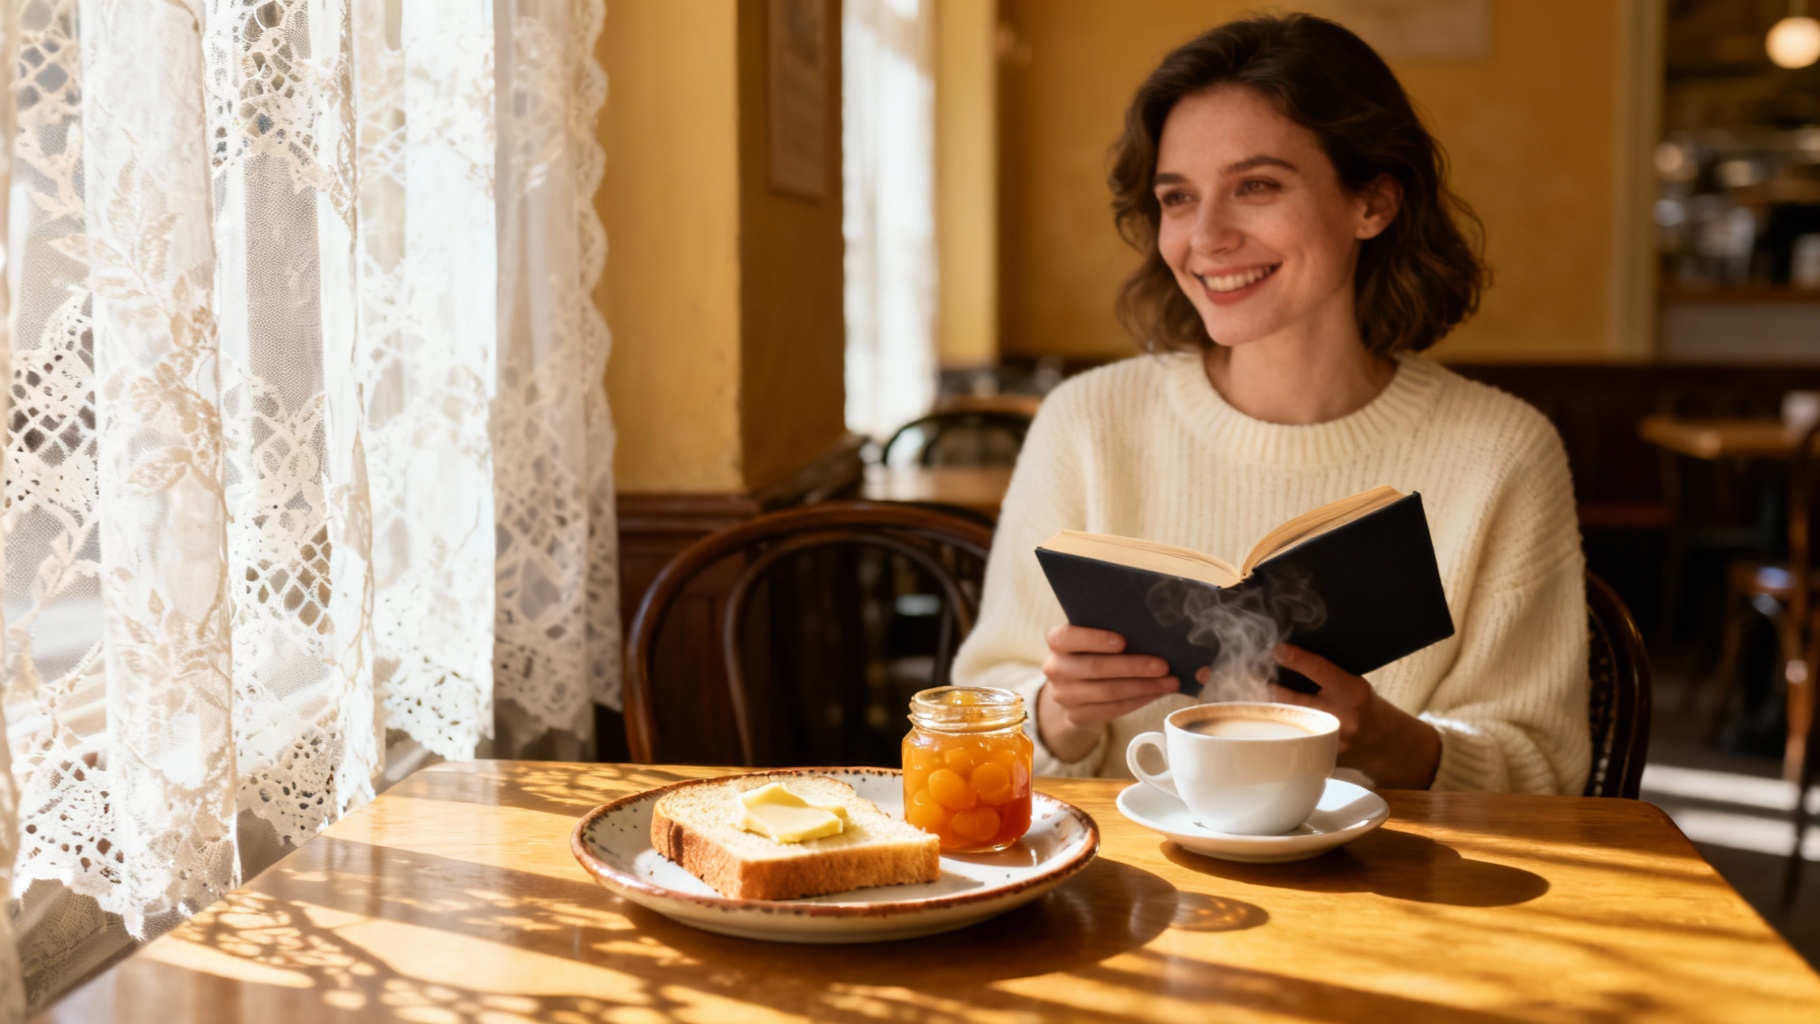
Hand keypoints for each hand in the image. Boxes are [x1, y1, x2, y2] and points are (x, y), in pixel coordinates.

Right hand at [1036, 625, 1178, 762]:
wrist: (1074, 686)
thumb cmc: (1093, 652)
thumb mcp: (1093, 638)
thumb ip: (1111, 632)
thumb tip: (1151, 632)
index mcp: (1057, 642)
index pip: (1067, 638)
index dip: (1094, 639)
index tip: (1123, 641)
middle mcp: (1055, 669)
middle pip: (1095, 668)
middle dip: (1133, 667)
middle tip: (1163, 666)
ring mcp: (1063, 696)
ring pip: (1108, 692)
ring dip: (1143, 687)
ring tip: (1169, 682)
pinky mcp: (1076, 716)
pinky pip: (1112, 710)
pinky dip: (1139, 701)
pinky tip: (1156, 693)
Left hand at [1195, 643, 1440, 788]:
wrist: (1385, 747)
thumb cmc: (1362, 706)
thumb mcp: (1352, 682)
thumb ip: (1321, 672)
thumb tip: (1276, 650)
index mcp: (1352, 692)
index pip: (1323, 672)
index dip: (1299, 661)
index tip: (1275, 649)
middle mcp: (1338, 718)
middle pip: (1286, 699)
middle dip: (1249, 681)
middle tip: (1215, 670)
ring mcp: (1323, 743)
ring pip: (1273, 719)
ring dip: (1239, 702)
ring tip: (1211, 686)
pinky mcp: (1310, 759)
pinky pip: (1274, 737)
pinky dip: (1250, 723)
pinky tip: (1226, 712)